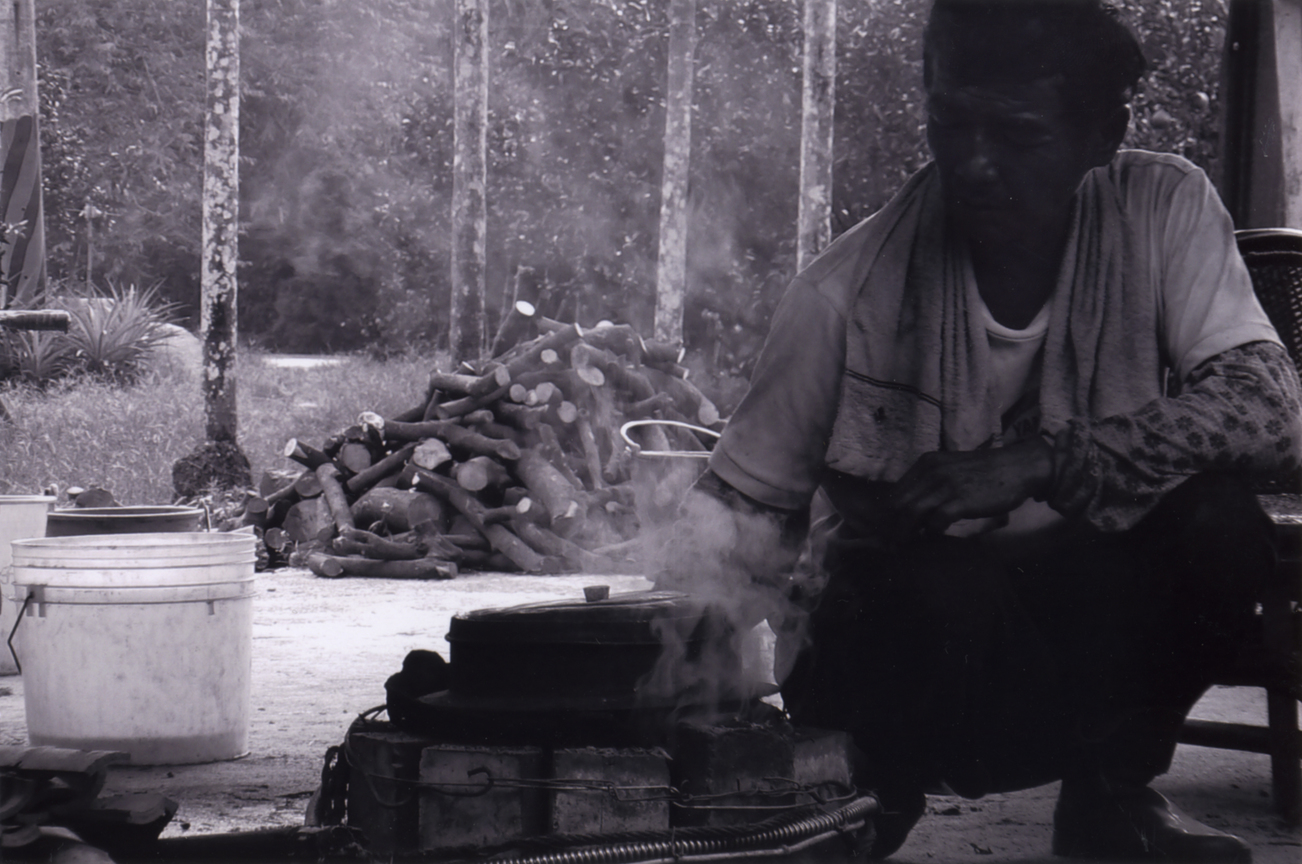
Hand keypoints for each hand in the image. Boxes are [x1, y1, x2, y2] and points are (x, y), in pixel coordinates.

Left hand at [890, 437, 1053, 534]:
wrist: (1017, 467)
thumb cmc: (985, 472)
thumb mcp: (950, 469)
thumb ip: (930, 484)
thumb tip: (912, 509)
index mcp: (926, 463)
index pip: (896, 492)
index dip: (889, 515)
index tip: (888, 531)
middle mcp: (931, 471)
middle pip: (898, 504)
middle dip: (892, 527)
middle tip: (892, 544)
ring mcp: (946, 485)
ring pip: (911, 513)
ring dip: (905, 533)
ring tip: (905, 546)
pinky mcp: (961, 500)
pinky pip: (936, 521)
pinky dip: (931, 533)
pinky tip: (933, 538)